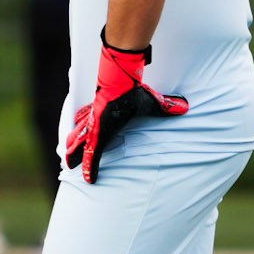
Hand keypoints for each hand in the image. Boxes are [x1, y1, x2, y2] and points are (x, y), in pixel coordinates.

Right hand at [65, 32, 187, 184]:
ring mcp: (91, 115)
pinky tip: (76, 127)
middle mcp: (95, 124)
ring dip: (72, 143)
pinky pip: (81, 119)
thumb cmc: (133, 90)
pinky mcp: (92, 107)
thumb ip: (167, 107)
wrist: (119, 73)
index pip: (94, 152)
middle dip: (73, 157)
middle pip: (78, 144)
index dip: (90, 167)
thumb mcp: (151, 101)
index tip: (90, 180)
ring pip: (76, 132)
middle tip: (70, 167)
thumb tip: (185, 108)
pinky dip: (77, 126)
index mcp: (105, 128)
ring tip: (68, 152)